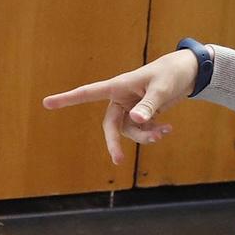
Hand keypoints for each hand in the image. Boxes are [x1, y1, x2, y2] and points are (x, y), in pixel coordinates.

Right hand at [41, 49, 198, 164]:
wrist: (187, 73)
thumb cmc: (171, 74)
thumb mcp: (161, 90)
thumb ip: (148, 105)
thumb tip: (136, 121)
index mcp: (118, 86)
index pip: (88, 92)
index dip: (67, 99)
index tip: (46, 103)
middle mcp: (121, 98)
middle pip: (109, 125)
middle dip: (114, 143)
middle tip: (119, 161)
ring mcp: (130, 108)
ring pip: (129, 131)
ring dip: (145, 136)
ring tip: (165, 132)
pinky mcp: (141, 114)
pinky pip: (141, 131)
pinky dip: (153, 133)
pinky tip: (167, 129)